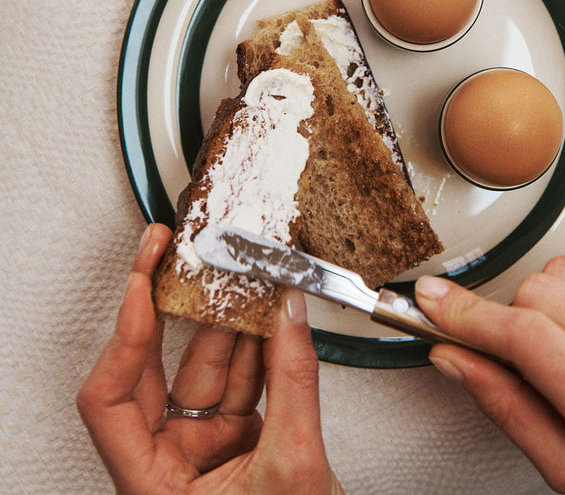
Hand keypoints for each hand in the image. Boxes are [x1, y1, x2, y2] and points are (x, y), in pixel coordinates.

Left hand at [77, 224, 343, 494]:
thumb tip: (291, 314)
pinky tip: (267, 311)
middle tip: (170, 252)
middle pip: (152, 371)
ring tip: (240, 272)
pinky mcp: (235, 441)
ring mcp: (202, 451)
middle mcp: (166, 466)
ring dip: (227, 319)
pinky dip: (257, 344)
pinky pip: (240, 379)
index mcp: (152, 489)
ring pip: (205, 368)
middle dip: (168, 307)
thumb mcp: (296, 467)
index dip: (122, 336)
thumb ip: (295, 381)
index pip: (110, 400)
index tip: (141, 281)